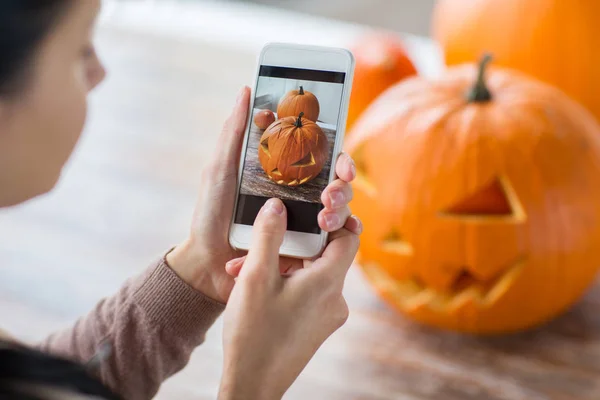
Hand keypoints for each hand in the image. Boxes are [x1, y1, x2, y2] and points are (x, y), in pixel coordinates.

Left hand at [167, 87, 360, 302]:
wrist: (207, 261)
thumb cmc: (211, 213)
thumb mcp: (220, 169)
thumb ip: (234, 132)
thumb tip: (246, 91)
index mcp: (283, 171)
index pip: (321, 156)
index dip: (337, 156)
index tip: (340, 162)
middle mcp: (299, 193)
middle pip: (335, 181)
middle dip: (342, 185)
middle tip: (331, 193)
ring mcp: (303, 220)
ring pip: (339, 208)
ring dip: (341, 209)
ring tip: (324, 218)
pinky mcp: (305, 246)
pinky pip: (333, 238)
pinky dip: (343, 234)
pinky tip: (338, 234)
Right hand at [218, 198, 359, 399]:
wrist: (253, 384)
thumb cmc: (255, 333)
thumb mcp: (256, 276)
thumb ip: (268, 235)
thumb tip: (278, 206)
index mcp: (328, 282)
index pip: (349, 237)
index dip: (334, 219)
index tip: (312, 210)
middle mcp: (335, 299)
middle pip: (324, 255)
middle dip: (290, 244)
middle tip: (261, 241)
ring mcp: (327, 316)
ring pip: (310, 274)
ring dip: (280, 265)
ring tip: (243, 270)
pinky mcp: (315, 327)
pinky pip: (306, 294)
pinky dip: (284, 284)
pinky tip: (254, 288)